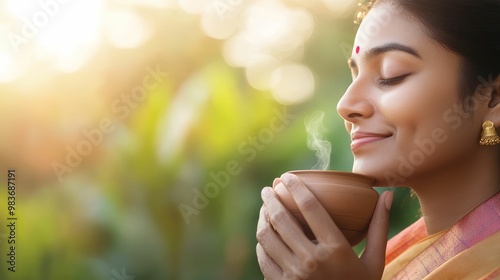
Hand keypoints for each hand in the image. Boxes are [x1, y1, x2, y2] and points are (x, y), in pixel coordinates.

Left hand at [256, 173, 392, 279]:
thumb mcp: (375, 261)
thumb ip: (379, 227)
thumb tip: (387, 194)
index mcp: (336, 249)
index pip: (310, 206)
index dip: (295, 187)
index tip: (287, 176)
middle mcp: (311, 260)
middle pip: (282, 218)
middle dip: (271, 198)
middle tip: (268, 188)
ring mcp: (294, 274)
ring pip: (268, 236)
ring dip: (262, 216)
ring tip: (264, 207)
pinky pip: (264, 257)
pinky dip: (261, 242)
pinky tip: (265, 234)